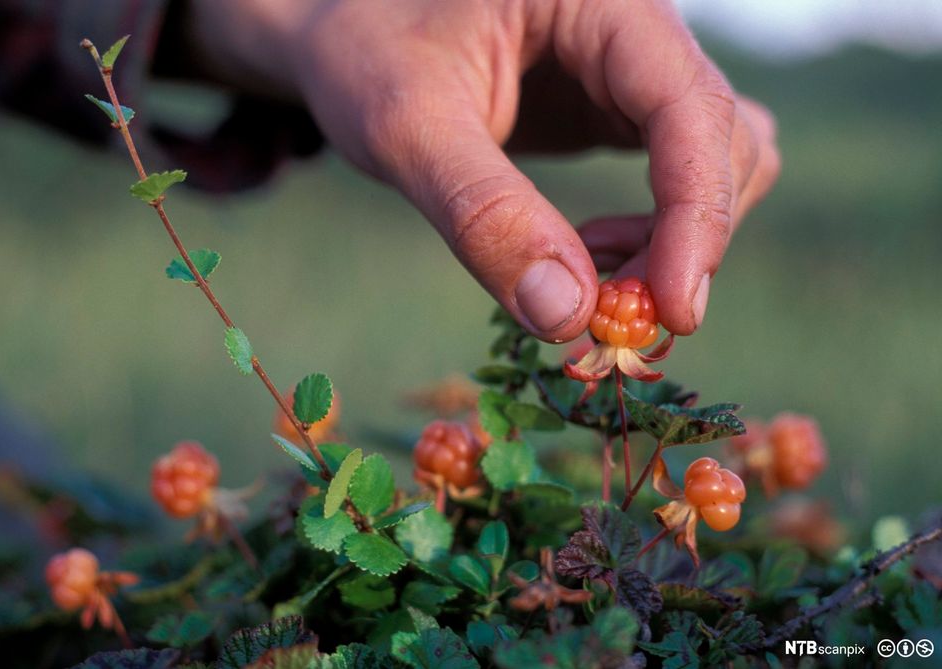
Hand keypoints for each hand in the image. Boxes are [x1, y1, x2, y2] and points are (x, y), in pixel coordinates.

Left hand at [186, 0, 779, 340]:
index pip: (690, 105)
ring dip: (678, 238)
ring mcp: (634, 70)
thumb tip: (570, 317)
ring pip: (718, 160)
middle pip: (723, 140)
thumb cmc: (365, 52)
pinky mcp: (619, 107)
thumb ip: (481, 213)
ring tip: (594, 283)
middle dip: (686, 239)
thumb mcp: (404, 125)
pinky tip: (588, 254)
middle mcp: (637, 28)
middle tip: (613, 321)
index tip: (673, 312)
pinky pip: (678, 174)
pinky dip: (656, 232)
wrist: (347, 31)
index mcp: (602, 1)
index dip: (698, 213)